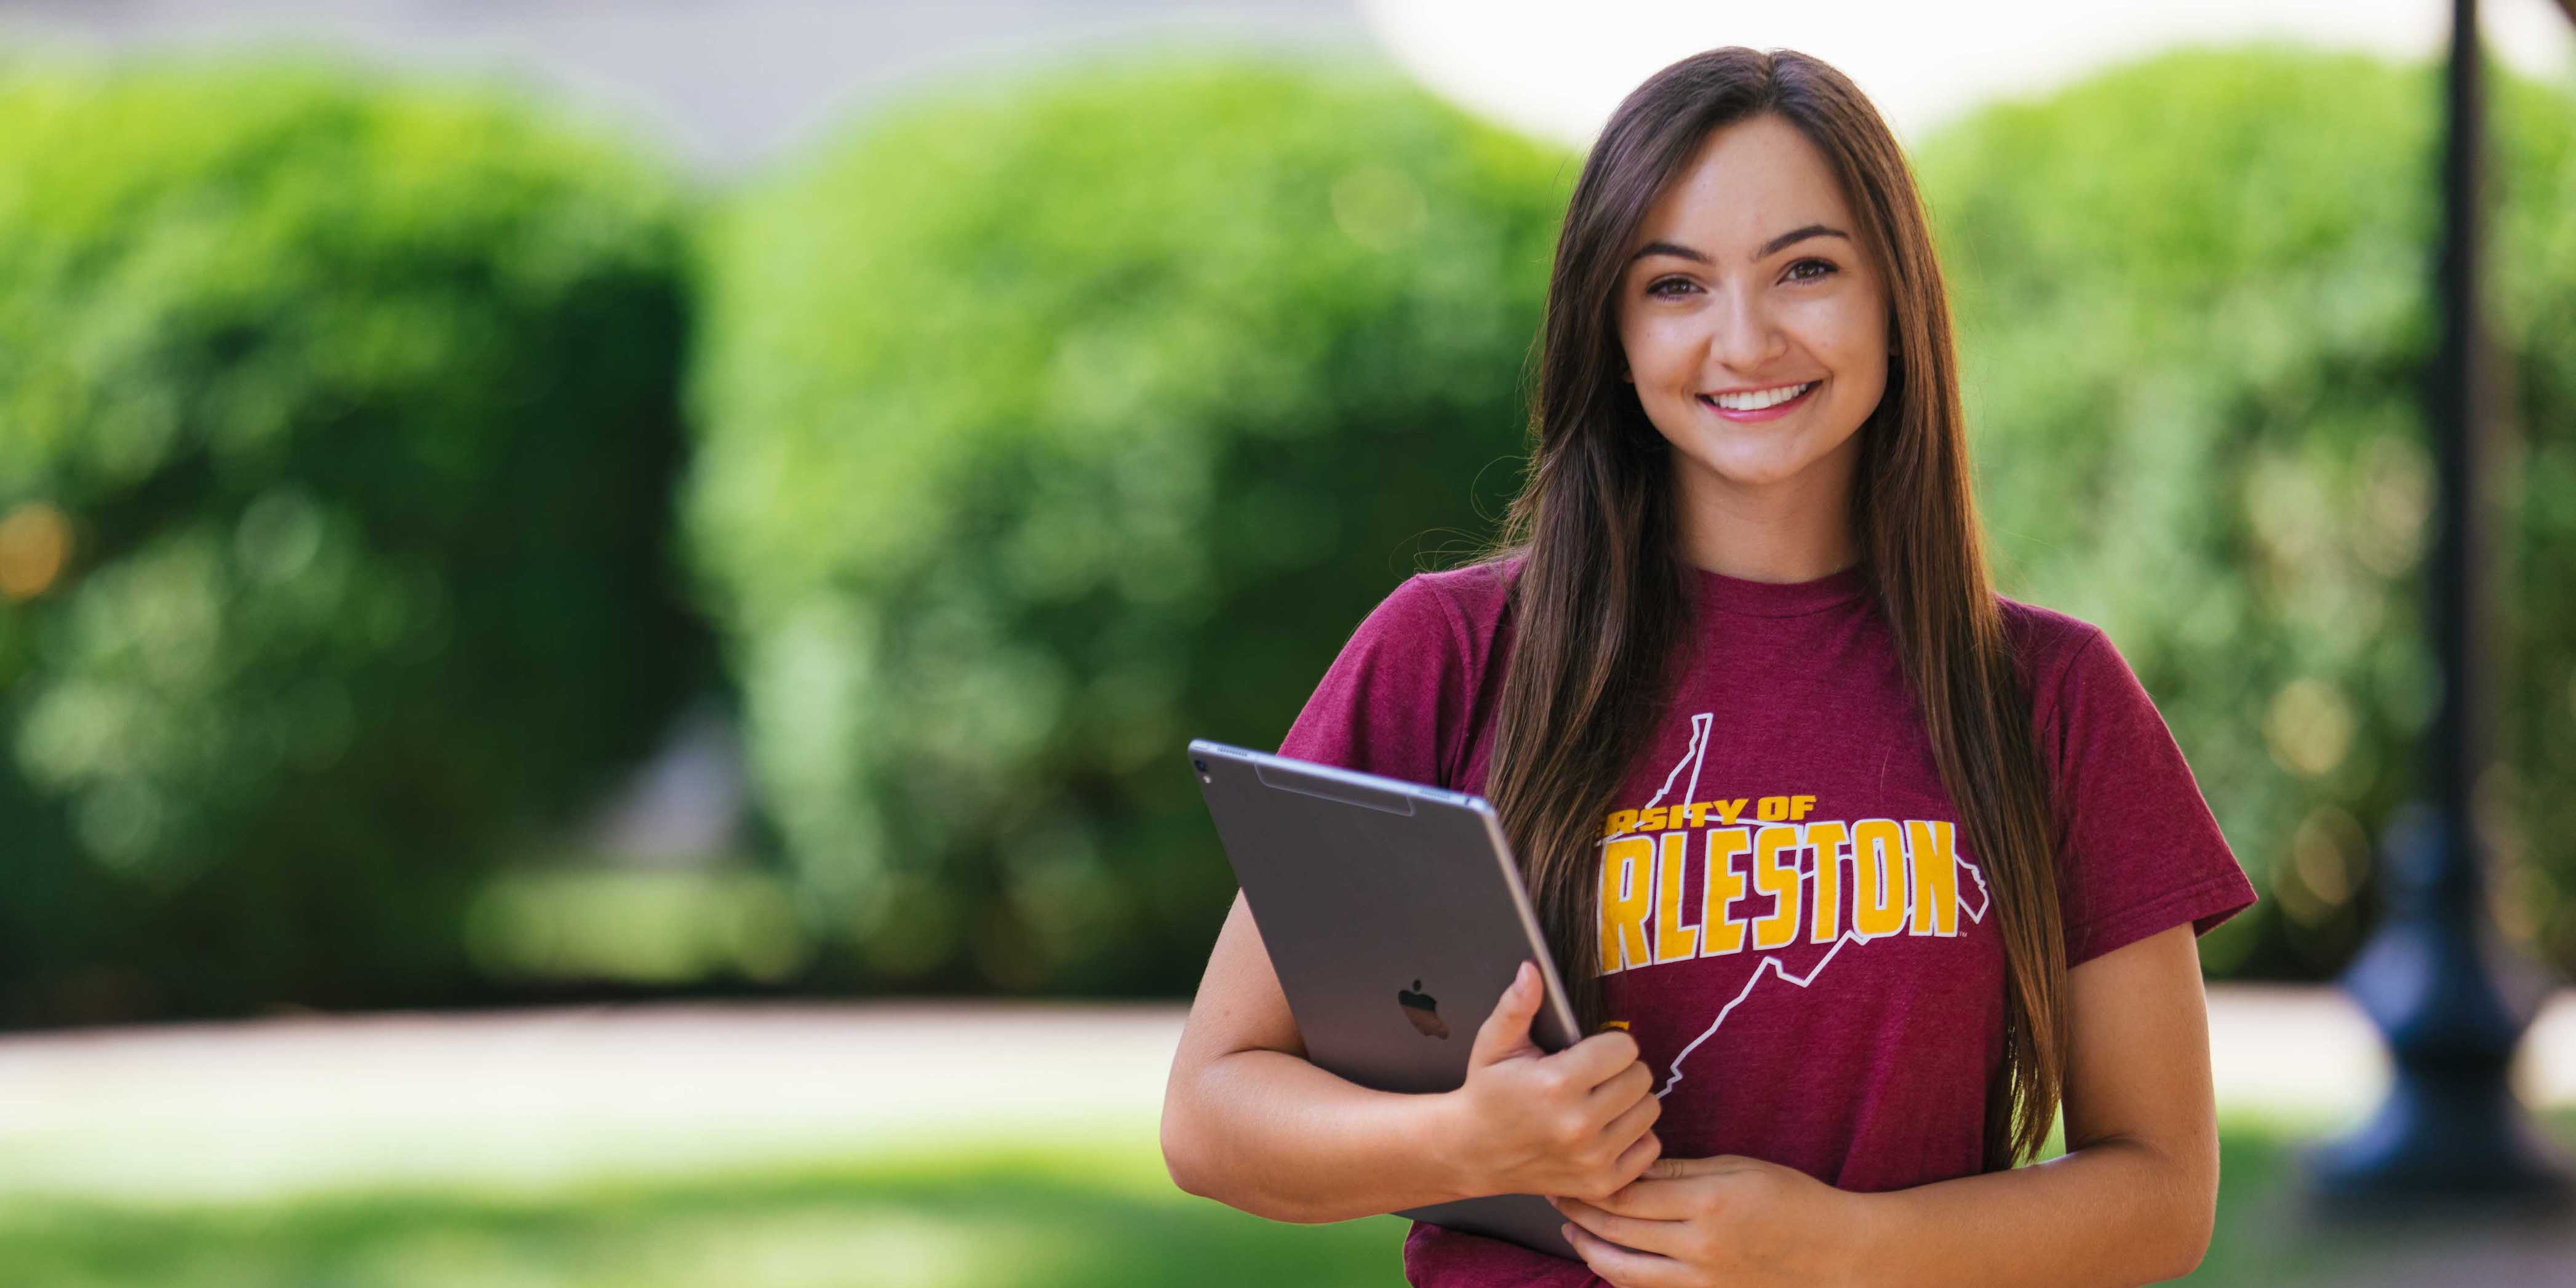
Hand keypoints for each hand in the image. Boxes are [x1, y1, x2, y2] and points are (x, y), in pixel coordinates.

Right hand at [1440, 959, 1661, 1202]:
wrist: (1472, 1153)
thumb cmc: (1488, 1094)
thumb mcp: (1494, 1044)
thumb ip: (1517, 1005)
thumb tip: (1532, 970)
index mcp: (1556, 1084)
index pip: (1624, 1047)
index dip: (1607, 1045)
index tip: (1588, 1053)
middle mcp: (1579, 1125)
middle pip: (1642, 1077)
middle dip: (1620, 1071)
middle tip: (1593, 1077)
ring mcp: (1593, 1158)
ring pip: (1650, 1110)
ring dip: (1629, 1102)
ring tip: (1599, 1102)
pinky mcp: (1602, 1183)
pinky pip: (1650, 1147)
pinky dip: (1634, 1137)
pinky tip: (1605, 1130)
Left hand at [1546, 1154, 1866, 1287]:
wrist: (1835, 1253)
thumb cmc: (1793, 1200)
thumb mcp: (1738, 1168)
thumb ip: (1683, 1168)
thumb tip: (1634, 1162)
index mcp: (1706, 1202)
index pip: (1630, 1191)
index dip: (1593, 1180)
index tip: (1570, 1165)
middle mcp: (1698, 1245)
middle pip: (1618, 1228)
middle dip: (1579, 1210)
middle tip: (1555, 1192)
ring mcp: (1701, 1278)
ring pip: (1623, 1269)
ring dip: (1589, 1248)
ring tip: (1571, 1229)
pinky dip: (1619, 1274)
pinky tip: (1605, 1257)